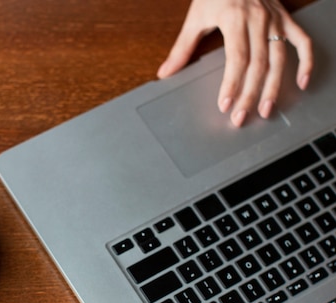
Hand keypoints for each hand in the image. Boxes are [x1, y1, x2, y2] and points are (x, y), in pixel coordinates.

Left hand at [157, 0, 312, 126]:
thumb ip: (182, 48)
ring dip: (274, 87)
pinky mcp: (286, 19)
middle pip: (258, 64)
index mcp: (234, 19)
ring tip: (266, 109)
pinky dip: (306, 62)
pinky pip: (302, 41)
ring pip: (279, 58)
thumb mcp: (196, 17)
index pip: (237, 59)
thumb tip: (165, 72)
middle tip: (241, 117)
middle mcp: (258, 20)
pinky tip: (302, 83)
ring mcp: (275, 20)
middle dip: (250, 94)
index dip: (232, 84)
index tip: (225, 105)